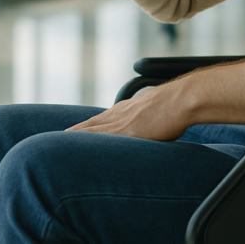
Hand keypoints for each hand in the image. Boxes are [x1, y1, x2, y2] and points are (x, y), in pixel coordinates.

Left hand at [66, 56, 244, 139]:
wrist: (189, 96)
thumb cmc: (182, 100)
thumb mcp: (163, 106)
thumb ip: (155, 113)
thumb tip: (162, 118)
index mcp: (130, 109)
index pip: (101, 121)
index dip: (85, 127)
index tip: (72, 132)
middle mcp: (122, 113)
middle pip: (90, 125)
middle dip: (73, 132)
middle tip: (55, 138)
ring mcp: (124, 121)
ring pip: (91, 131)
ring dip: (75, 137)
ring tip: (59, 144)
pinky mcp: (129, 131)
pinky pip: (100, 138)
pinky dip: (86, 142)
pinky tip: (77, 147)